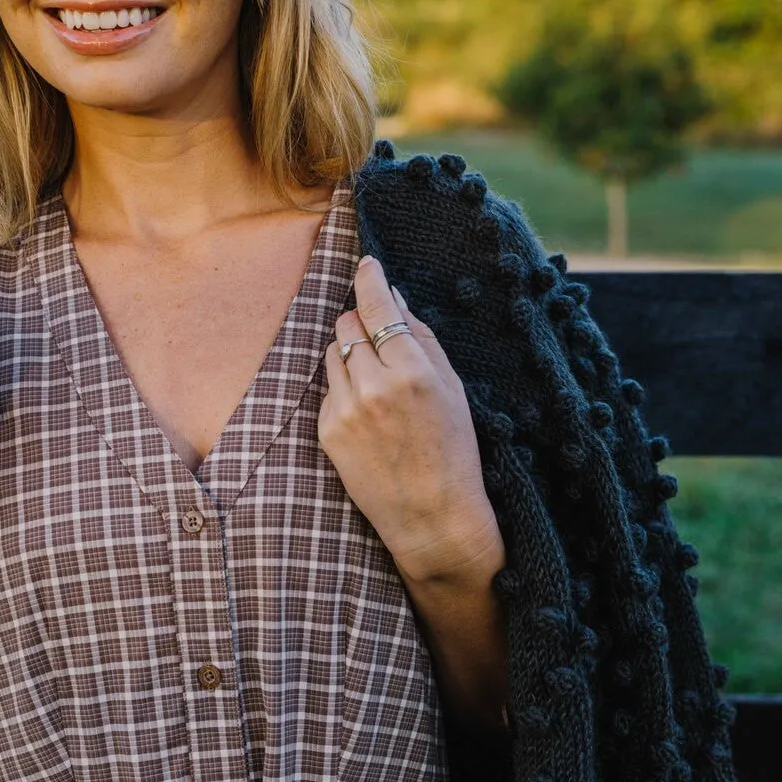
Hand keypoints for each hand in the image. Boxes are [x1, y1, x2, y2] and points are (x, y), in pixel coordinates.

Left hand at [318, 256, 502, 582]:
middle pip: (347, 325)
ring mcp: (346, 410)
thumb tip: (393, 298)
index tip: (365, 264)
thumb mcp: (452, 389)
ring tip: (377, 384)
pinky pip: (328, 390)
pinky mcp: (327, 431)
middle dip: (361, 323)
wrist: (432, 517)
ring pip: (332, 353)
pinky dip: (344, 390)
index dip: (369, 280)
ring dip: (350, 355)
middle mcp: (373, 387)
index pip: (378, 307)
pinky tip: (369, 415)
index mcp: (412, 372)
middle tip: (381, 340)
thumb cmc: (454, 452)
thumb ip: (421, 339)